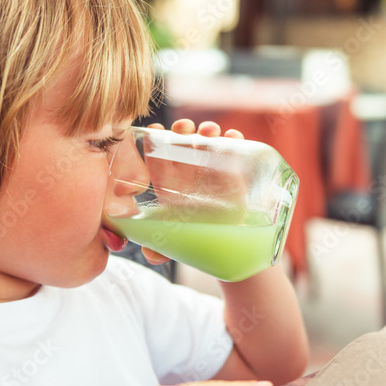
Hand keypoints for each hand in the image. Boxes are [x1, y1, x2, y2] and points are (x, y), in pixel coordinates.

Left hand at [138, 119, 245, 265]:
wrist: (225, 242)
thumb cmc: (194, 236)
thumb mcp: (175, 242)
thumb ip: (161, 248)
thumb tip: (151, 256)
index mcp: (168, 181)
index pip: (156, 154)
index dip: (153, 140)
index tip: (153, 132)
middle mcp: (188, 170)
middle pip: (181, 140)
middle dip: (181, 129)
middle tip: (184, 130)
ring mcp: (211, 166)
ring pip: (207, 139)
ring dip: (207, 129)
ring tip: (210, 132)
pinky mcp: (234, 169)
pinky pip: (234, 147)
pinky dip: (234, 138)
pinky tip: (233, 137)